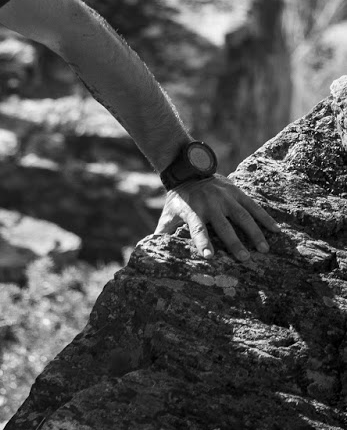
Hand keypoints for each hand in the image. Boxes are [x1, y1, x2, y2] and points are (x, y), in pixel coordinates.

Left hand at [153, 175, 279, 264]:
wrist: (189, 171)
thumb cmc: (179, 199)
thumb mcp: (168, 212)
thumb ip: (164, 231)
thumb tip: (153, 248)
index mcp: (193, 211)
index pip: (198, 229)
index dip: (203, 242)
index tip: (209, 257)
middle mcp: (210, 204)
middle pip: (224, 226)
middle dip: (234, 242)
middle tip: (245, 259)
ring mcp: (225, 197)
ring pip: (242, 216)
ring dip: (254, 232)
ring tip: (264, 249)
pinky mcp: (237, 192)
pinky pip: (253, 206)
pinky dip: (265, 218)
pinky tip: (275, 230)